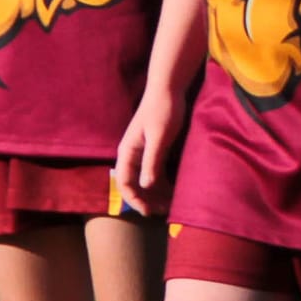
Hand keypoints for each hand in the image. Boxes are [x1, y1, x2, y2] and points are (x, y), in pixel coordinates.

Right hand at [115, 91, 183, 216]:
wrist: (169, 88)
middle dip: (147, 200)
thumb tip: (146, 185)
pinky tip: (175, 190)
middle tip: (165, 212)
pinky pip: (156, 172)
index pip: (124, 182)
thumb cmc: (163, 110)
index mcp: (128, 151)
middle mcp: (132, 154)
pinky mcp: (155, 149)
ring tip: (172, 205)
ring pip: (146, 180)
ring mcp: (143, 152)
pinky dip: (163, 183)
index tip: (149, 212)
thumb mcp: (159, 137)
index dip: (135, 200)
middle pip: (135, 184)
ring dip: (156, 194)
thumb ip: (152, 160)